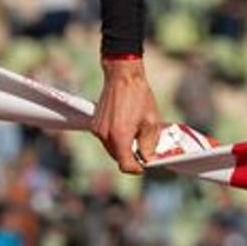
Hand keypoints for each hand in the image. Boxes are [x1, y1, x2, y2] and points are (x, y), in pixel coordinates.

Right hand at [91, 58, 162, 174]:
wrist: (123, 76)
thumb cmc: (139, 97)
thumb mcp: (151, 122)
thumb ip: (149, 144)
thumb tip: (147, 159)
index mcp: (120, 137)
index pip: (125, 165)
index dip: (137, 168)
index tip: (144, 165)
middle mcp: (104, 136)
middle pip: (118, 158)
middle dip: (131, 157)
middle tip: (145, 150)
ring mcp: (97, 130)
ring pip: (112, 149)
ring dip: (124, 148)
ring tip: (137, 135)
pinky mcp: (95, 125)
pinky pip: (106, 139)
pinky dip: (116, 139)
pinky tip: (127, 128)